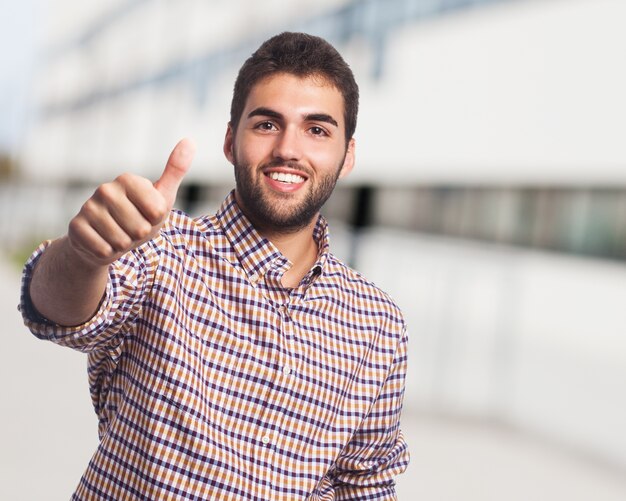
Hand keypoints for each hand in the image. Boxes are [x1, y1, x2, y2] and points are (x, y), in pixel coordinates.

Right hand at [67, 138, 195, 266]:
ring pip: (122, 241)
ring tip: (118, 234)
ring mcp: (88, 207)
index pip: (157, 211)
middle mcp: (105, 189)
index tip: (147, 214)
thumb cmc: (140, 217)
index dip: (156, 220)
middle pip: (141, 229)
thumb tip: (189, 141)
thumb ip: (175, 171)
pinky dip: (107, 252)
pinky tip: (103, 242)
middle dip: (140, 235)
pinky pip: (104, 250)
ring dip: (124, 245)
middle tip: (131, 228)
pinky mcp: (76, 227)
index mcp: (127, 179)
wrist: (106, 239)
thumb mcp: (162, 197)